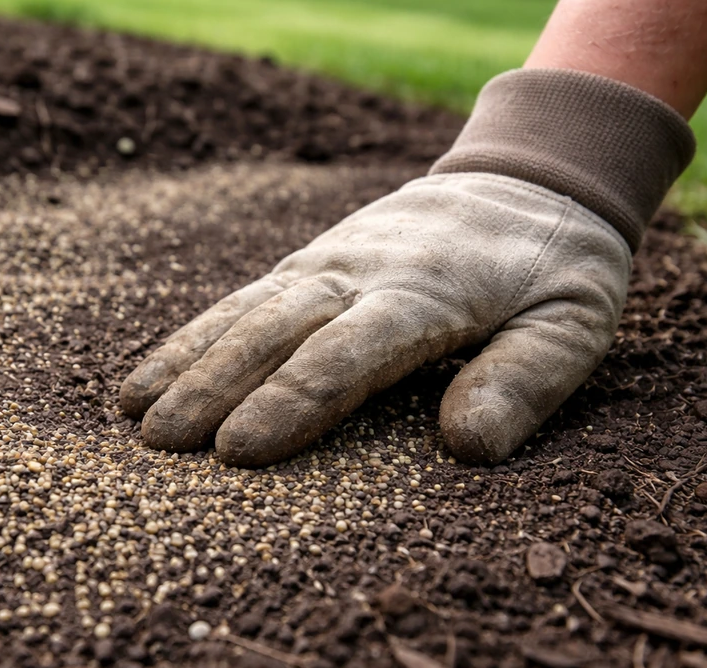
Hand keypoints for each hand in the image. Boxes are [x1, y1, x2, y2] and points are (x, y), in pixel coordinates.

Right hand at [120, 172, 629, 466]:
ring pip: (244, 312)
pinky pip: (241, 299)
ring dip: (186, 361)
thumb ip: (525, 380)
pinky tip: (153, 371)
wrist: (527, 176)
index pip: (346, 352)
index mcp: (427, 294)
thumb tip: (465, 449)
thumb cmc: (555, 266)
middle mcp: (360, 273)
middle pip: (275, 331)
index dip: (290, 401)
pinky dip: (193, 336)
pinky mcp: (309, 264)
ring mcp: (326, 264)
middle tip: (160, 444)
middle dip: (213, 387)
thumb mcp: (574, 322)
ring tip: (132, 411)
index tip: (236, 451)